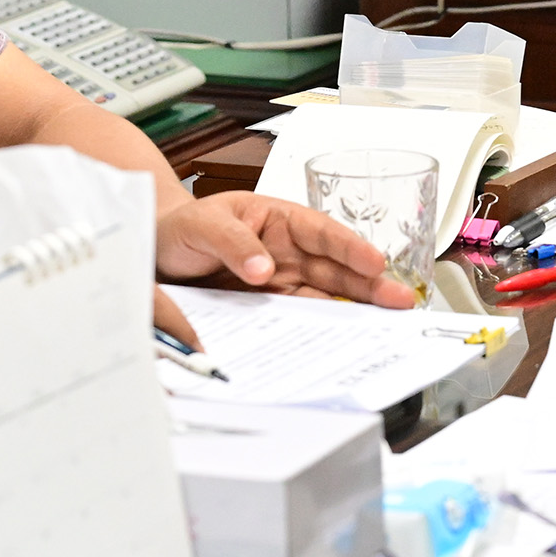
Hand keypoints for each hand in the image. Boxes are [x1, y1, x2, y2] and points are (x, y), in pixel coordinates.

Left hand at [155, 192, 416, 308]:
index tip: (374, 262)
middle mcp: (288, 250)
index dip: (349, 247)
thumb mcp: (202, 224)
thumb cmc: (180, 228)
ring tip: (386, 323)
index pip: (321, 231)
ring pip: (327, 293)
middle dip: (370, 283)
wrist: (154, 256)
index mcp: (278, 218)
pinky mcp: (272, 307)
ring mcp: (284, 280)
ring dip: (357, 307)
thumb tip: (264, 271)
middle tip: (400, 299)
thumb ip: (233, 244)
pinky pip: (303, 315)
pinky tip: (345, 337)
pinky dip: (324, 327)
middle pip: (336, 267)